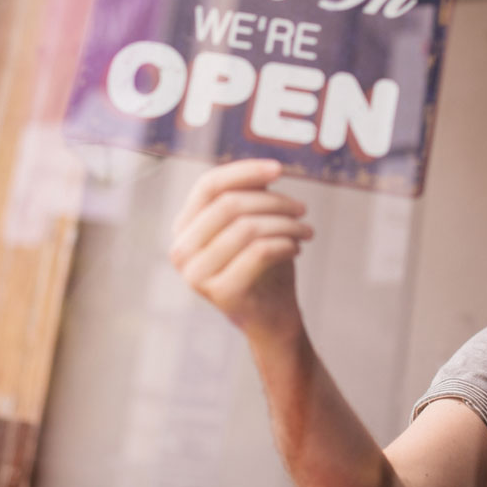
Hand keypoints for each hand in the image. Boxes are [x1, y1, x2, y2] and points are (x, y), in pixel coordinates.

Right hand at [169, 159, 313, 340]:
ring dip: (285, 224)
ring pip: (247, 228)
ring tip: (305, 230)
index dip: (244, 171)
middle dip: (273, 202)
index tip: (279, 169)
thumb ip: (251, 195)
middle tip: (302, 209)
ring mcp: (196, 274)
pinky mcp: (220, 292)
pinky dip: (285, 244)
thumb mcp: (255, 222)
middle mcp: (181, 250)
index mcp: (183, 227)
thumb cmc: (263, 264)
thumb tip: (265, 171)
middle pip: (229, 204)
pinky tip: (297, 248)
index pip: (208, 185)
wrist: (271, 317)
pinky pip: (259, 252)